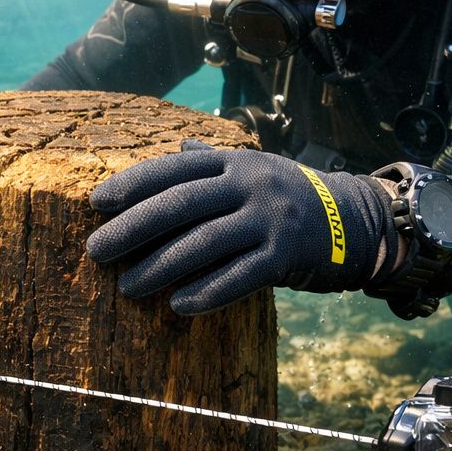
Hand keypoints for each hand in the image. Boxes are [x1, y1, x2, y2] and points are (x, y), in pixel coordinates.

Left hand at [86, 140, 394, 313]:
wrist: (355, 219)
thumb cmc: (288, 196)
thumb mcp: (254, 168)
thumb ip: (213, 160)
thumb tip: (178, 145)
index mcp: (235, 160)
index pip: (174, 167)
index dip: (133, 184)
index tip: (95, 203)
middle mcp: (250, 184)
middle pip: (181, 204)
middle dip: (133, 228)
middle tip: (96, 251)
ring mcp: (270, 218)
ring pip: (204, 243)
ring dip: (160, 267)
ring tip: (128, 287)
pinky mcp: (288, 255)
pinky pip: (240, 276)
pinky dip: (207, 291)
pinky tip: (177, 305)